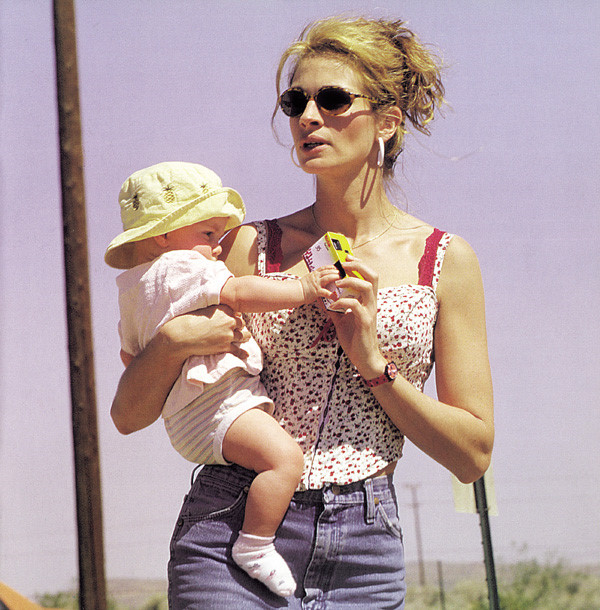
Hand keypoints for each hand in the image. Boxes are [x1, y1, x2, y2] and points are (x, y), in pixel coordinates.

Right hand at [160, 304, 250, 359]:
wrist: (181, 335)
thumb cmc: (188, 321)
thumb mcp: (204, 310)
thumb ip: (216, 311)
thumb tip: (223, 312)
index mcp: (224, 309)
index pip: (237, 313)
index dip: (235, 317)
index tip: (232, 321)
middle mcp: (229, 321)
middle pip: (242, 324)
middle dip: (239, 327)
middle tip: (236, 330)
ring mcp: (228, 334)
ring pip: (244, 336)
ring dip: (243, 338)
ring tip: (243, 339)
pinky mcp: (225, 347)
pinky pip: (238, 350)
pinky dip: (242, 353)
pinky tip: (245, 355)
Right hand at [300, 265, 339, 302]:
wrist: (296, 292)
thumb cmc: (302, 287)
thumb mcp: (309, 278)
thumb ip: (316, 277)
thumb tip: (322, 277)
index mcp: (314, 274)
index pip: (324, 268)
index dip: (331, 267)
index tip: (336, 267)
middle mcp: (316, 277)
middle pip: (327, 271)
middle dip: (335, 271)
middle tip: (341, 272)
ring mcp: (317, 284)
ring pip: (327, 278)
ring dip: (334, 277)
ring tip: (340, 277)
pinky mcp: (317, 291)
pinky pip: (326, 292)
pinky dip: (331, 295)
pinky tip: (335, 297)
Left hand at [327, 256, 386, 377]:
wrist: (364, 358)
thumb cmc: (355, 338)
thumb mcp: (341, 320)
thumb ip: (334, 308)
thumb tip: (322, 298)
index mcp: (367, 300)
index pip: (368, 276)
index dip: (358, 264)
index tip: (346, 258)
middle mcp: (371, 303)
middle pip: (373, 276)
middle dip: (358, 266)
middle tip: (343, 264)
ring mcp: (370, 312)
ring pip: (368, 287)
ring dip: (351, 282)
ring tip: (337, 283)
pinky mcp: (366, 322)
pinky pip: (356, 306)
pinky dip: (343, 302)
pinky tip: (333, 306)